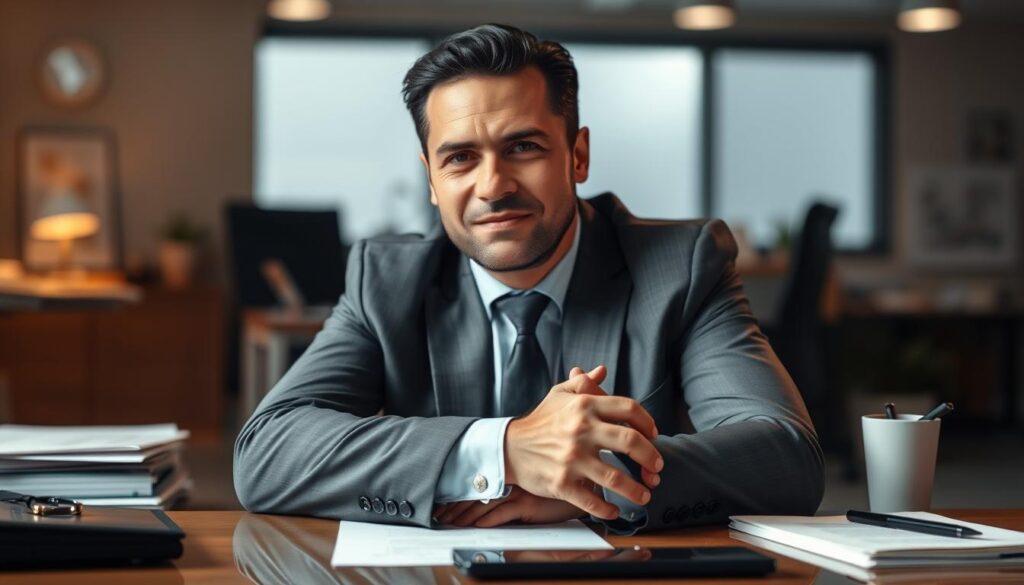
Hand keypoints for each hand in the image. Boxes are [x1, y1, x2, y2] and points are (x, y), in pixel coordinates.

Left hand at [432, 486, 585, 527]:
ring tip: (451, 524)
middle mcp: (512, 481)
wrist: (584, 488)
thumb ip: (513, 493)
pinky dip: (487, 521)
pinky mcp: (528, 504)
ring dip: (466, 516)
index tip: (443, 504)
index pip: (477, 485)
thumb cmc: (559, 488)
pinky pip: (502, 514)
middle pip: (476, 495)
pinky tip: (475, 527)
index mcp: (510, 475)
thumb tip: (490, 505)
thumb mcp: (531, 489)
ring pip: (485, 505)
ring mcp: (519, 492)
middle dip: (456, 507)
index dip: (459, 496)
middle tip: (440, 516)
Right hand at [504, 365, 662, 519]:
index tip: (654, 435)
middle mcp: (581, 431)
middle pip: (631, 442)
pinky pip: (591, 500)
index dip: (648, 422)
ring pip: (615, 478)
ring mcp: (572, 459)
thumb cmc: (539, 421)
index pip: (628, 409)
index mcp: (584, 406)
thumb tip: (602, 371)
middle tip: (657, 467)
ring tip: (644, 495)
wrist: (508, 447)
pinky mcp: (562, 484)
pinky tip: (615, 510)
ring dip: (636, 490)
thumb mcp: (558, 395)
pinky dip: (607, 509)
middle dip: (651, 457)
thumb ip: (583, 383)